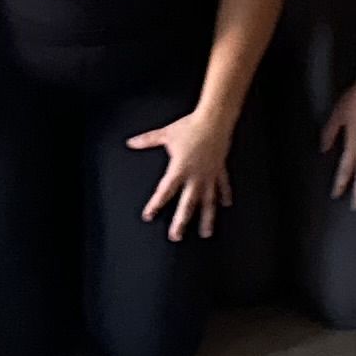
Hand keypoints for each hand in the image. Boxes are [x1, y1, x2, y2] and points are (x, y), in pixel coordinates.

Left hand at [127, 104, 237, 239]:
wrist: (214, 120)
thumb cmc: (190, 126)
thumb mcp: (166, 134)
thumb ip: (147, 140)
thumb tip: (130, 142)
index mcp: (179, 169)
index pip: (165, 192)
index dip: (155, 205)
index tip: (149, 216)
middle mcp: (195, 176)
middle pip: (187, 204)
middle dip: (181, 222)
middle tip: (176, 236)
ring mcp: (209, 175)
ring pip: (208, 202)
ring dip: (207, 218)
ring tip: (205, 233)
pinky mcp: (220, 170)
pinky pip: (222, 186)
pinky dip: (224, 195)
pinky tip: (225, 205)